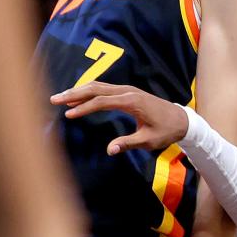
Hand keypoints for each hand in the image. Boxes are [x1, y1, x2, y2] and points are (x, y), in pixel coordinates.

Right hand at [51, 82, 188, 154]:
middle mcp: (128, 91)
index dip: (83, 107)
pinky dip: (89, 92)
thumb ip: (128, 143)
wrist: (181, 119)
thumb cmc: (166, 131)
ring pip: (99, 86)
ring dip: (79, 90)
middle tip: (55, 99)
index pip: (102, 102)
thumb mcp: (149, 140)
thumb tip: (109, 150)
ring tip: (61, 97)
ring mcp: (127, 89)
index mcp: (132, 101)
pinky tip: (78, 97)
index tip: (68, 114)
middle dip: (74, 93)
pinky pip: (104, 88)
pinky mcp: (127, 92)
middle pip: (96, 88)